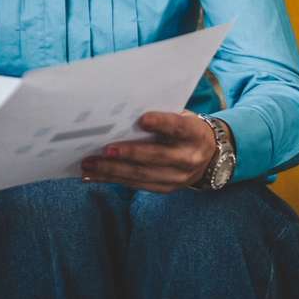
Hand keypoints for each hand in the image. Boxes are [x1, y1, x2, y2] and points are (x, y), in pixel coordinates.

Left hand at [79, 111, 215, 193]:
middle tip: (104, 149)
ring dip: (112, 170)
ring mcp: (177, 177)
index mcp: (194, 134)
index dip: (161, 123)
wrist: (209, 156)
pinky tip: (94, 176)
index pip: (177, 128)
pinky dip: (112, 180)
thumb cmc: (185, 128)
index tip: (142, 119)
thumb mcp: (182, 116)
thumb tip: (123, 110)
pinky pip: (136, 185)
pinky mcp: (165, 188)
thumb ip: (161, 114)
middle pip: (155, 156)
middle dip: (128, 153)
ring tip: (89, 164)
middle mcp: (188, 158)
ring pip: (141, 174)